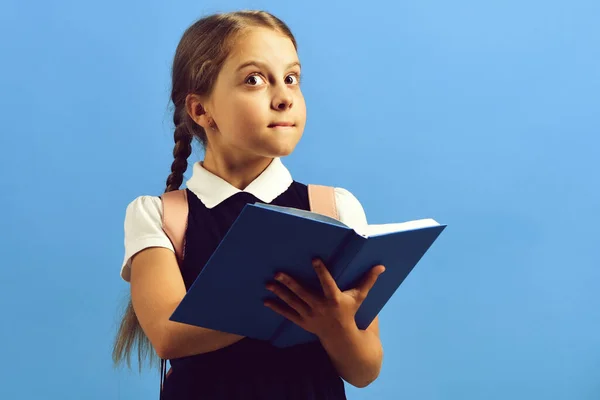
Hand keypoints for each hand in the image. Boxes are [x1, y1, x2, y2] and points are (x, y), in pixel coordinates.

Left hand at [263, 259, 384, 339]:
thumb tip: (381, 266)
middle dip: (290, 283)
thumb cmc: (351, 312)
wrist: (342, 338)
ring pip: (293, 302)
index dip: (321, 271)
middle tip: (278, 272)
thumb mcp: (360, 297)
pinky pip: (288, 314)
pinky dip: (276, 308)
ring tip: (268, 283)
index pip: (327, 283)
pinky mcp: (303, 321)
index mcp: (334, 299)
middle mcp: (320, 307)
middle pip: (303, 293)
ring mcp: (310, 315)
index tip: (314, 258)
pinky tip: (266, 300)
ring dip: (280, 293)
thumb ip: (368, 281)